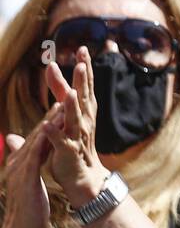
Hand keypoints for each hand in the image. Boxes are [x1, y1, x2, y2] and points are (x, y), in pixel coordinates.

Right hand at [0, 111, 58, 227]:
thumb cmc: (28, 208)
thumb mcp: (29, 181)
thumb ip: (28, 163)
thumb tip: (23, 148)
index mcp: (21, 162)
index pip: (37, 137)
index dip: (50, 121)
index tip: (62, 106)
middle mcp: (17, 162)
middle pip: (37, 134)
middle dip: (51, 116)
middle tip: (65, 97)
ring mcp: (20, 169)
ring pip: (37, 140)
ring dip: (49, 123)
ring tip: (63, 107)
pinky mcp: (25, 178)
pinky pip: (35, 155)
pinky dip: (44, 141)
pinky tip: (53, 132)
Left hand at [43, 47, 108, 207]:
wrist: (83, 178)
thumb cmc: (74, 146)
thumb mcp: (65, 116)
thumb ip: (57, 90)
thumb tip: (50, 70)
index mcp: (83, 113)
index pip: (84, 87)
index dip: (84, 69)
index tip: (84, 49)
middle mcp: (84, 122)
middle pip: (84, 97)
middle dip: (83, 80)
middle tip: (82, 61)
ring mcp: (77, 137)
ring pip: (75, 119)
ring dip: (72, 106)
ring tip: (71, 92)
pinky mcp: (68, 153)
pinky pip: (60, 142)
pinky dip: (54, 134)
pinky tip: (46, 125)